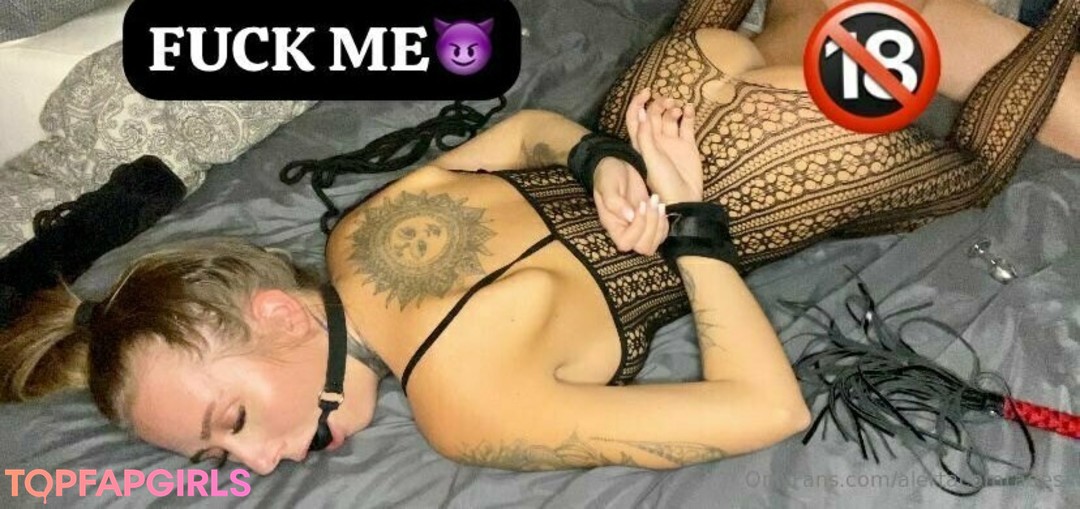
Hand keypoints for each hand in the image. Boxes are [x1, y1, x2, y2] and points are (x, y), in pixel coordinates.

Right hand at [593, 157, 667, 254]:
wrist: (619, 164)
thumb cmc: (609, 174)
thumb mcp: (607, 184)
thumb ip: (614, 201)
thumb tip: (630, 217)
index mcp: (612, 225)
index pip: (626, 243)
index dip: (638, 228)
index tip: (640, 205)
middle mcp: (625, 231)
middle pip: (643, 247)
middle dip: (652, 226)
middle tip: (652, 201)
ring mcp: (638, 228)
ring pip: (653, 244)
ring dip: (659, 225)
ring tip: (658, 203)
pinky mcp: (649, 223)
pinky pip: (661, 235)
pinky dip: (665, 223)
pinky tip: (661, 206)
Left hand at [624, 89, 703, 203]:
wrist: (685, 199)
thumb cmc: (663, 182)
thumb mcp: (651, 159)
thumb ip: (646, 137)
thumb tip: (643, 112)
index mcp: (642, 144)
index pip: (636, 118)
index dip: (638, 103)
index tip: (647, 92)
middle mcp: (656, 141)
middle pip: (654, 115)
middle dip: (659, 104)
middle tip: (667, 101)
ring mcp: (672, 142)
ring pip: (670, 118)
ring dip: (672, 108)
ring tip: (677, 108)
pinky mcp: (687, 145)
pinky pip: (686, 125)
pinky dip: (688, 115)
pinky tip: (689, 109)